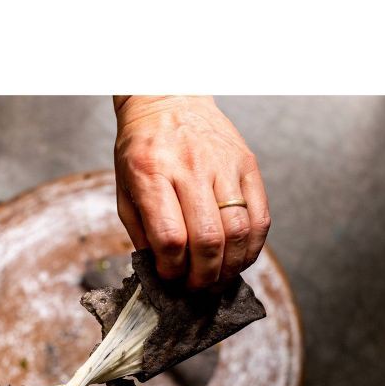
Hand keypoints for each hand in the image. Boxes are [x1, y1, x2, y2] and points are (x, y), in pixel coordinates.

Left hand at [113, 96, 270, 287]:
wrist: (168, 97)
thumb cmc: (142, 148)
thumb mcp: (124, 187)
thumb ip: (141, 231)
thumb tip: (161, 272)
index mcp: (151, 173)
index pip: (170, 237)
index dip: (172, 269)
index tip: (170, 278)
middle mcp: (190, 168)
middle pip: (208, 240)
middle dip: (203, 276)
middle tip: (196, 288)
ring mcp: (223, 165)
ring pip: (238, 232)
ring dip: (229, 267)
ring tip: (217, 279)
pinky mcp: (247, 164)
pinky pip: (260, 217)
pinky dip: (252, 247)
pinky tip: (239, 259)